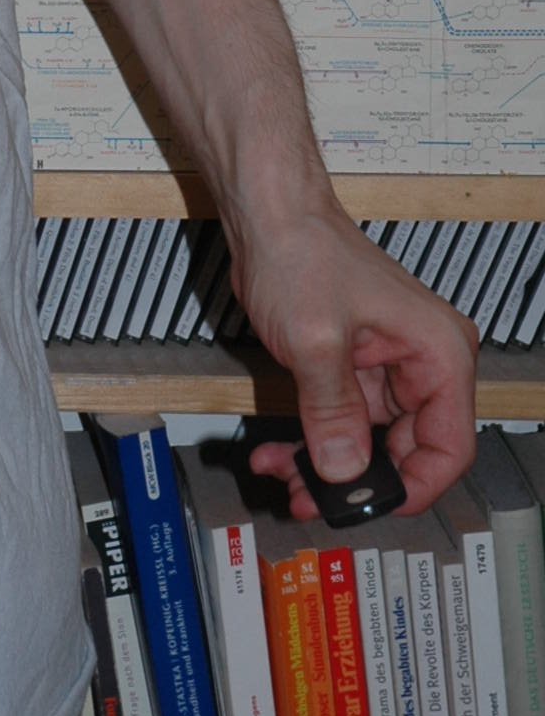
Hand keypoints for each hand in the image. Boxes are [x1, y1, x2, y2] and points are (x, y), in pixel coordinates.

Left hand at [229, 200, 478, 519]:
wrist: (266, 209)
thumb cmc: (301, 246)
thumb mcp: (315, 341)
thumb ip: (332, 413)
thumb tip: (344, 471)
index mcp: (438, 350)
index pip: (449, 447)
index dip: (412, 486)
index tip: (371, 506)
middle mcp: (421, 360)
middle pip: (407, 450)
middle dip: (356, 480)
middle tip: (312, 496)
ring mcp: (387, 365)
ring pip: (369, 441)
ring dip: (325, 463)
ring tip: (285, 473)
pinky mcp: (355, 365)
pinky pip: (343, 419)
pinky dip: (312, 439)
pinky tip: (280, 450)